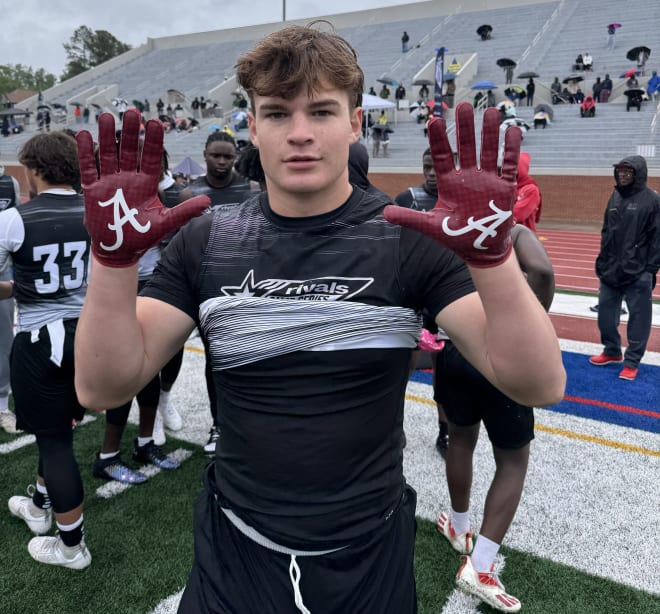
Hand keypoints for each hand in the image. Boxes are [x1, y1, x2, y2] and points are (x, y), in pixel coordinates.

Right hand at [76, 110, 209, 267]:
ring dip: (106, 136)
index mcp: (146, 184)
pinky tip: (84, 134)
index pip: (152, 158)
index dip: (153, 141)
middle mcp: (128, 178)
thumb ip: (185, 211)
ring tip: (106, 116)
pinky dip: (86, 152)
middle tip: (132, 112)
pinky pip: (89, 167)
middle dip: (130, 132)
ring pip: (108, 154)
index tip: (155, 122)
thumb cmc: (144, 235)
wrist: (119, 250)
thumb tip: (208, 201)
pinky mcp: (93, 190)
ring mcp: (110, 182)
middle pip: (129, 151)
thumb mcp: (166, 222)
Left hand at [383, 103, 520, 266]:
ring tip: (490, 111)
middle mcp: (467, 177)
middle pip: (466, 147)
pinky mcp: (504, 187)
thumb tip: (384, 213)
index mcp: (449, 183)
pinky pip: (508, 164)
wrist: (480, 249)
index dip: (439, 140)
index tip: (434, 121)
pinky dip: (511, 149)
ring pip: (488, 151)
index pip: (441, 157)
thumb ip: (409, 218)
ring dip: (489, 133)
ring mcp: (487, 180)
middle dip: (465, 128)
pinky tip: (512, 130)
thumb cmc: (455, 236)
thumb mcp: (430, 226)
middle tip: (464, 106)